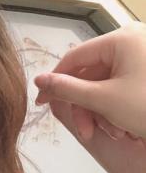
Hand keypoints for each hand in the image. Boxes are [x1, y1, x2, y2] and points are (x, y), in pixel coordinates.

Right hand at [34, 21, 145, 138]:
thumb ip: (67, 89)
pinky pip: (123, 88)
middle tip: (86, 133)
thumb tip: (38, 80)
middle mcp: (133, 41)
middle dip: (88, 107)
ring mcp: (143, 56)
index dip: (55, 81)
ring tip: (116, 134)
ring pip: (106, 85)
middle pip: (91, 74)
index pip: (75, 57)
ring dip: (104, 113)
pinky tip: (127, 129)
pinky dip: (119, 109)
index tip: (42, 104)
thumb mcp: (104, 100)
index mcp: (121, 38)